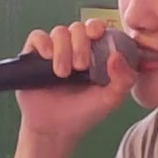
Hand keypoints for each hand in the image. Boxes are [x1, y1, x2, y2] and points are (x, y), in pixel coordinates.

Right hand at [15, 18, 136, 142]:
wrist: (55, 130)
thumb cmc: (83, 113)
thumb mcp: (111, 99)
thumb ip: (124, 79)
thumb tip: (117, 55)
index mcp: (94, 54)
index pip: (96, 29)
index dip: (96, 27)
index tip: (97, 35)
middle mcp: (73, 49)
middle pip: (78, 28)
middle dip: (80, 44)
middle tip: (80, 66)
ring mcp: (54, 52)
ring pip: (59, 32)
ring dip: (63, 49)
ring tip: (63, 74)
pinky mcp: (33, 57)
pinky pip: (37, 37)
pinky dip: (43, 43)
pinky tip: (47, 57)